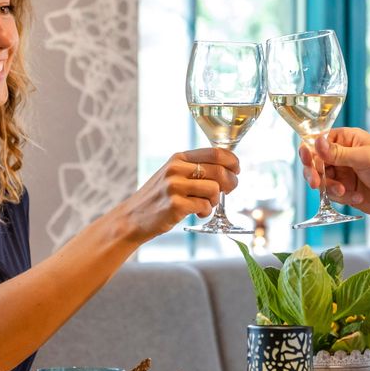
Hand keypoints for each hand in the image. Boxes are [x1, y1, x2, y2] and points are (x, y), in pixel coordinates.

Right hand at [116, 148, 239, 241]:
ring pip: (214, 190)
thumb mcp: (172, 174)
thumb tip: (229, 170)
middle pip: (219, 171)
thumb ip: (195, 169)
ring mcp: (174, 187)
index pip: (215, 152)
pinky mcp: (175, 205)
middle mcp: (176, 169)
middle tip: (228, 192)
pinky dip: (205, 212)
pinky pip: (205, 207)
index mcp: (178, 158)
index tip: (237, 170)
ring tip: (205, 205)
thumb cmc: (158, 197)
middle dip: (231, 183)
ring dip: (215, 201)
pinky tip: (197, 213)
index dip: (232, 161)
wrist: (132, 218)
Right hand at [299, 127, 369, 223]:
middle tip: (316, 183)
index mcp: (348, 139)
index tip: (306, 159)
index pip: (320, 141)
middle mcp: (343, 155)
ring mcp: (344, 173)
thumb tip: (315, 142)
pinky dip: (342, 198)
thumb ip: (338, 152)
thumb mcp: (364, 158)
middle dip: (315, 173)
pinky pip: (331, 194)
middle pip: (315, 161)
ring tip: (344, 192)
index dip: (310, 150)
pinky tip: (357, 198)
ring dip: (330, 188)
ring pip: (322, 180)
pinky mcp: (346, 190)